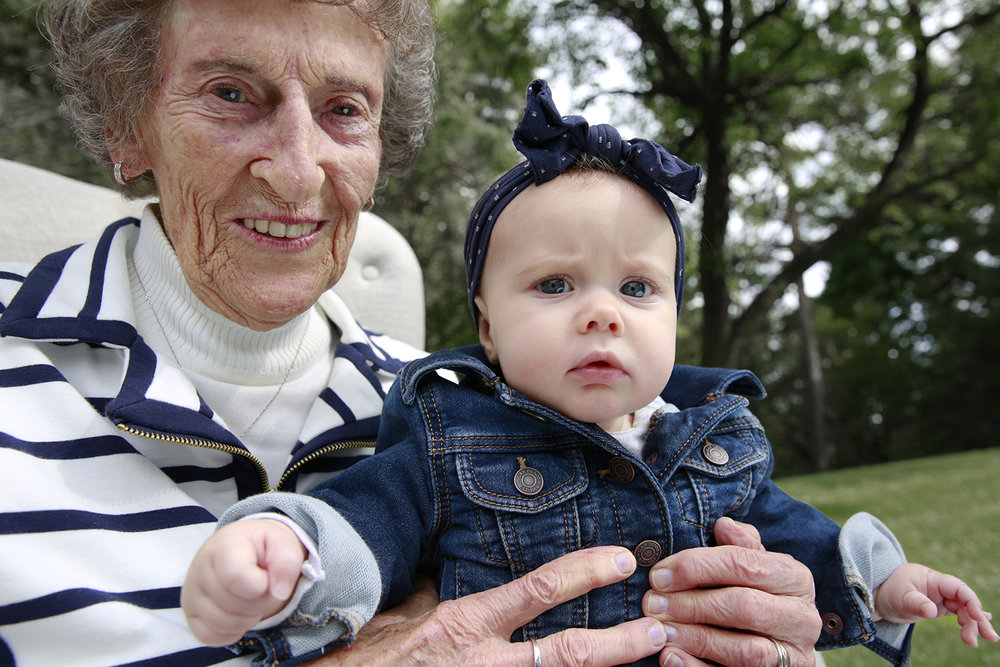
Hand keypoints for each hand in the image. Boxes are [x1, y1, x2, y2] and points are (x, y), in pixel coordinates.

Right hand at [181, 518, 306, 645]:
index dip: (260, 586)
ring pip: (221, 624)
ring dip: (247, 618)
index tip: (267, 578)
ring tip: (252, 599)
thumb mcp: (283, 542)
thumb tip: (280, 592)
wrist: (246, 549)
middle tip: (263, 588)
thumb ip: (287, 562)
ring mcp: (191, 593)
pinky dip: (231, 632)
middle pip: (232, 604)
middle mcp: (200, 567)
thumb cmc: (265, 547)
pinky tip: (239, 613)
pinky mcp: (190, 615)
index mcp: (224, 545)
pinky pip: (211, 637)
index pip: (235, 577)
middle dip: (258, 602)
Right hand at [304, 545, 667, 665]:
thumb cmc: (366, 656)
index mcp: (465, 624)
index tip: (622, 560)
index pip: (537, 591)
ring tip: (649, 659)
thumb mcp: (404, 615)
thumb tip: (450, 574)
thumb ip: (435, 595)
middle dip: (619, 644)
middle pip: (565, 653)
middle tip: (659, 629)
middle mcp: (483, 662)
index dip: (584, 573)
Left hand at [643, 517, 821, 665]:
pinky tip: (671, 656)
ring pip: (744, 650)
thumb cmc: (756, 592)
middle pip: (743, 607)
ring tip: (661, 629)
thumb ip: (739, 546)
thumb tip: (723, 525)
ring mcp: (794, 654)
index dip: (696, 567)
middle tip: (654, 603)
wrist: (779, 642)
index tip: (659, 574)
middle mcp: (802, 617)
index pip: (743, 564)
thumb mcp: (752, 565)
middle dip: (692, 604)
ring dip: (695, 638)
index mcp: (795, 577)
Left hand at [874, 562, 998, 646]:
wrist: (874, 595)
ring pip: (962, 610)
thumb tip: (932, 611)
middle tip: (989, 636)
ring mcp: (938, 598)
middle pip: (964, 602)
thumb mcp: (900, 597)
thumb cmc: (887, 591)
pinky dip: (967, 621)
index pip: (959, 588)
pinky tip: (979, 627)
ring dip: (972, 624)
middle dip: (977, 618)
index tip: (978, 617)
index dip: (971, 601)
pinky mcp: (935, 608)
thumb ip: (917, 602)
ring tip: (975, 641)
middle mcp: (939, 588)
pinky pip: (956, 613)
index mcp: (932, 579)